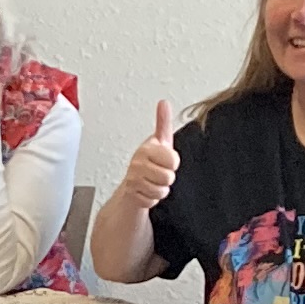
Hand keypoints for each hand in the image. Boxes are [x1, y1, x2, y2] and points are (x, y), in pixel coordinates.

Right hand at [115, 99, 181, 214]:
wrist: (132, 183)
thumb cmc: (150, 161)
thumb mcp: (160, 141)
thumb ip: (163, 123)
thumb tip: (163, 102)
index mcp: (146, 149)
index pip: (173, 160)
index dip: (173, 163)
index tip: (166, 160)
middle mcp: (137, 163)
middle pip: (168, 177)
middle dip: (167, 178)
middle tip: (159, 173)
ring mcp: (133, 179)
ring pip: (161, 190)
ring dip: (160, 189)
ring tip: (154, 182)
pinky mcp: (131, 195)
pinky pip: (152, 200)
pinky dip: (152, 199)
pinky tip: (147, 191)